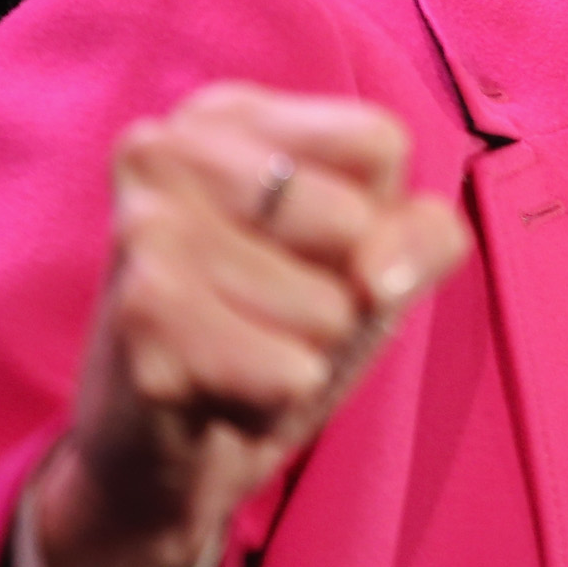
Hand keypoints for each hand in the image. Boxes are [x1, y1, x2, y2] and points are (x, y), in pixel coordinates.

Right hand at [33, 82, 470, 566]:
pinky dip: (275, 403)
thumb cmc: (272, 331)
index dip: (376, 219)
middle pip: (355, 223)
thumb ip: (424, 236)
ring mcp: (146, 227)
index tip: (306, 248)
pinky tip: (216, 396)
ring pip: (330, 307)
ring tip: (237, 352)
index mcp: (224, 113)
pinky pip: (294, 372)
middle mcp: (166, 148)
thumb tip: (376, 273)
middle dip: (339, 294)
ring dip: (303, 355)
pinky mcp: (143, 318)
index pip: (378, 142)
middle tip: (266, 313)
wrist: (159, 452)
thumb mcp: (372, 264)